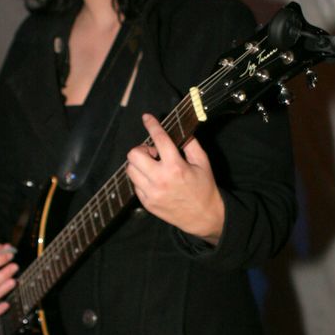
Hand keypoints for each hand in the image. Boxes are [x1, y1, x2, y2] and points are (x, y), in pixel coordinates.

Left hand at [126, 113, 224, 242]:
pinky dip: (141, 178)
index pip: (159, 139)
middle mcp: (160, 180)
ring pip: (130, 170)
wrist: (203, 217)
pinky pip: (134, 184)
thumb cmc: (204, 188)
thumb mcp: (203, 163)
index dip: (152, 125)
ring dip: (139, 164)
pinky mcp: (146, 203)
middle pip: (134, 154)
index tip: (147, 118)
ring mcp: (151, 193)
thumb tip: (181, 130)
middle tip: (153, 154)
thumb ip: (191, 144)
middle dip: (142, 149)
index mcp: (176, 167)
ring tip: (152, 167)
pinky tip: (153, 180)